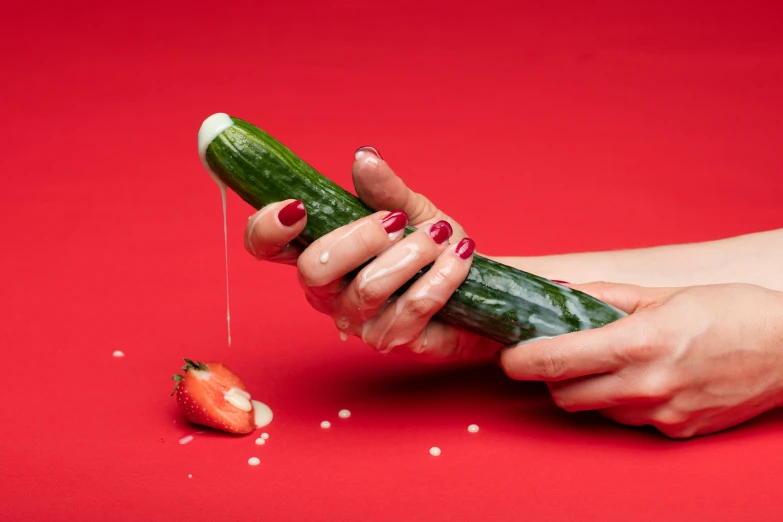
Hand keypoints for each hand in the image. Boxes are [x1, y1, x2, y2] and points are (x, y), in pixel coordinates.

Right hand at [245, 146, 499, 359]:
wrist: (478, 285)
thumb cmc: (433, 247)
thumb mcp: (409, 208)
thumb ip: (384, 189)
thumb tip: (364, 158)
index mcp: (320, 255)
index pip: (266, 248)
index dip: (266, 228)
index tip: (297, 206)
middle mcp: (329, 294)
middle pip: (312, 271)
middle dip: (361, 238)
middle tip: (398, 221)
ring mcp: (360, 323)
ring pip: (367, 290)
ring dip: (411, 254)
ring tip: (440, 235)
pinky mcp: (396, 341)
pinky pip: (411, 308)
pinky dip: (441, 276)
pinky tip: (458, 256)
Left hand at [500, 282, 782, 437]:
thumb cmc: (728, 311)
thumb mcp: (661, 294)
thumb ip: (602, 298)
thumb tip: (556, 293)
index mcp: (637, 343)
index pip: (555, 362)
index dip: (520, 361)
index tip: (509, 356)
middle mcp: (646, 385)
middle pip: (564, 396)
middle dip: (552, 378)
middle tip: (561, 356)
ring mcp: (662, 413)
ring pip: (596, 411)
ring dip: (589, 391)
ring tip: (611, 364)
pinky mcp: (677, 431)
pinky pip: (630, 421)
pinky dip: (623, 402)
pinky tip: (644, 380)